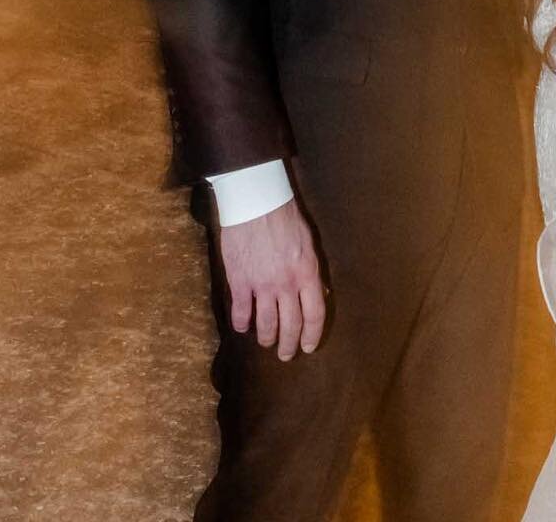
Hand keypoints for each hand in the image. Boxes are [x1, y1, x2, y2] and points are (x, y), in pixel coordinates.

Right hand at [218, 198, 325, 361]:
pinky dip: (241, 324)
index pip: (315, 314)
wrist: (256, 200)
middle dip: (289, 345)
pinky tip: (242, 327)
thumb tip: (315, 292)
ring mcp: (262, 285)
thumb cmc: (285, 216)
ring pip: (266, 325)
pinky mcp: (240, 282)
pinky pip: (241, 313)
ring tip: (266, 342)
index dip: (312, 335)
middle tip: (285, 355)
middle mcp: (287, 284)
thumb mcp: (308, 242)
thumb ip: (310, 270)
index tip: (308, 347)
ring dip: (267, 338)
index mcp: (307, 273)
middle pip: (291, 325)